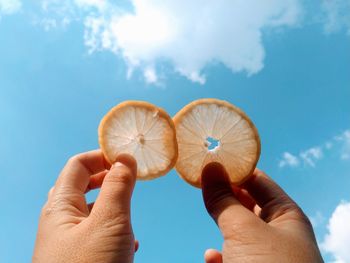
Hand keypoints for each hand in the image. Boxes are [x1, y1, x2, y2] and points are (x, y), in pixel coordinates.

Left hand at [33, 150, 137, 262]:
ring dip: (113, 207)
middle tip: (130, 181)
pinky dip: (113, 231)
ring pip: (92, 212)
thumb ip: (117, 187)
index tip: (127, 159)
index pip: (78, 165)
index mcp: (59, 207)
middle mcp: (60, 222)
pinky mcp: (79, 257)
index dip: (101, 157)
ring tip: (129, 213)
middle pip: (82, 187)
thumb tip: (124, 159)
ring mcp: (68, 241)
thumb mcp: (109, 221)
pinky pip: (97, 234)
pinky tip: (128, 243)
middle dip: (108, 180)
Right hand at [201, 163, 323, 262]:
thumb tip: (210, 167)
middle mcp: (278, 235)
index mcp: (286, 216)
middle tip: (199, 182)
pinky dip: (221, 256)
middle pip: (246, 204)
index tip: (209, 159)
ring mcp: (265, 257)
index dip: (235, 168)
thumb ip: (225, 199)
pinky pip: (234, 258)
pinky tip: (212, 258)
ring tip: (205, 212)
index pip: (258, 180)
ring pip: (237, 232)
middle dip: (223, 195)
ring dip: (221, 225)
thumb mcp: (244, 230)